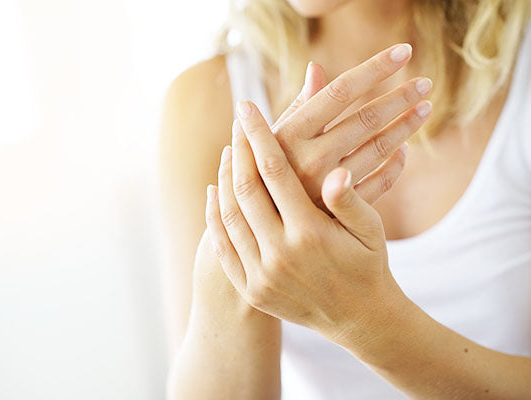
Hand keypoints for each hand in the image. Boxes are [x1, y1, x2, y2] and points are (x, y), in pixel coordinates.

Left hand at [205, 103, 407, 346]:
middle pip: (245, 188)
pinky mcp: (251, 289)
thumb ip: (353, 200)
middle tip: (237, 125)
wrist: (358, 319)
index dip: (259, 136)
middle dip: (239, 150)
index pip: (274, 171)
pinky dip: (214, 217)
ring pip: (228, 215)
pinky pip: (223, 246)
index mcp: (309, 234)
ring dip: (224, 179)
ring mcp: (261, 274)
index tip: (248, 109)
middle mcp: (279, 254)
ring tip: (228, 152)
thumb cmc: (368, 265)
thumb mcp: (371, 231)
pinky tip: (214, 193)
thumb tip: (337, 172)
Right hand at [270, 43, 431, 210]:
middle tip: (425, 83)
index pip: (340, 92)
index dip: (375, 69)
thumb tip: (315, 67)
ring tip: (424, 109)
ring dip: (406, 126)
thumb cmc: (264, 174)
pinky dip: (396, 165)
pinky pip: (380, 183)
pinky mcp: (341, 211)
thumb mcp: (271, 139)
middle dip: (401, 97)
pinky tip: (404, 150)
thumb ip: (298, 107)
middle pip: (365, 119)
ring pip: (378, 149)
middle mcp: (309, 158)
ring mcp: (327, 186)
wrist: (258, 228)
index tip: (404, 51)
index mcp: (290, 134)